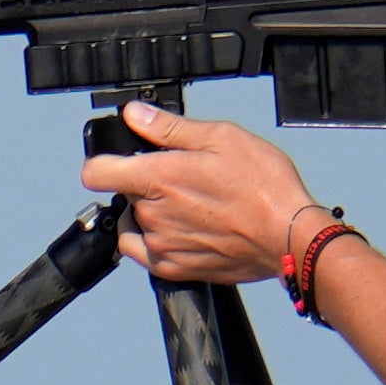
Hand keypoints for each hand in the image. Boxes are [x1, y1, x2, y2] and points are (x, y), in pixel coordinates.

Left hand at [86, 103, 314, 286]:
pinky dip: (157, 241)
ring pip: (137, 223)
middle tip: (186, 179)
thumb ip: (169, 128)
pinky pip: (146, 253)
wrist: (290, 237)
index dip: (104, 162)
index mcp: (158, 178)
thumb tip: (136, 115)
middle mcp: (153, 215)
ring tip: (193, 206)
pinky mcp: (175, 268)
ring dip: (155, 213)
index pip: (95, 173)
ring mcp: (162, 245)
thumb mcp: (221, 137)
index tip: (119, 162)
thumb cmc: (265, 188)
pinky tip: (186, 230)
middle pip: (126, 194)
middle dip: (147, 184)